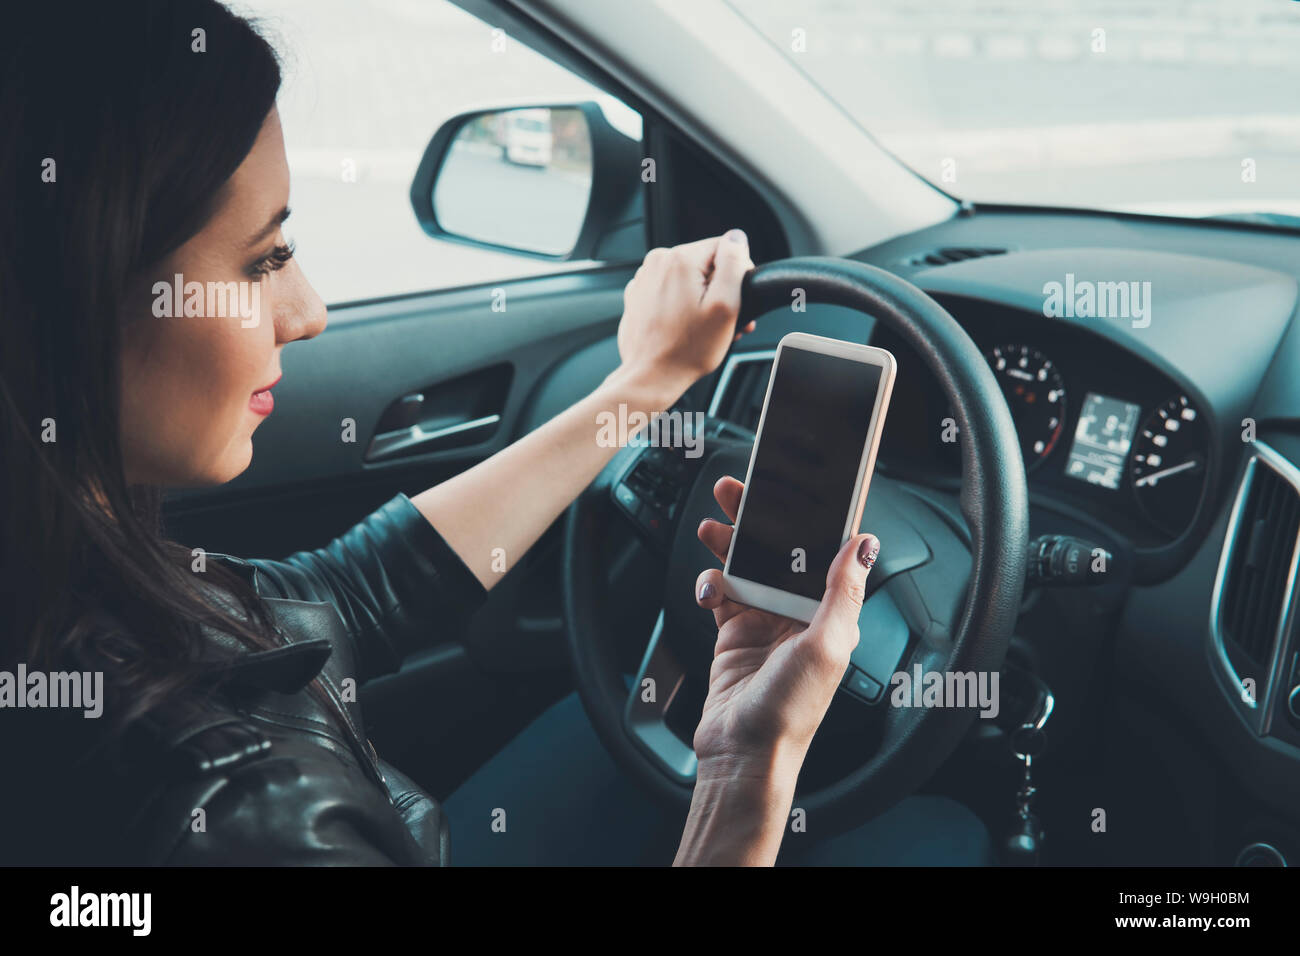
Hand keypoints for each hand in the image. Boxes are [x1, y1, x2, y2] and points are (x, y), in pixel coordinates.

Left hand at [613, 231, 755, 403]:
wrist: (650, 376)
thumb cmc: (687, 349)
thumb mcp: (725, 306)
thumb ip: (734, 264)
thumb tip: (737, 238)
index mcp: (680, 258)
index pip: (725, 247)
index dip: (737, 274)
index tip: (735, 301)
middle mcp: (658, 262)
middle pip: (706, 263)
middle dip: (719, 289)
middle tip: (724, 320)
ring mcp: (645, 278)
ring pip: (688, 277)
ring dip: (702, 298)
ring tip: (705, 327)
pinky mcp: (639, 294)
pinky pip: (670, 290)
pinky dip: (682, 304)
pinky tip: (686, 326)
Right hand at [692, 476, 880, 778]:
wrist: (743, 753)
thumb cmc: (790, 713)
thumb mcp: (825, 647)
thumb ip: (842, 592)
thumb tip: (864, 544)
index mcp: (831, 616)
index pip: (824, 554)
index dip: (810, 519)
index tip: (795, 489)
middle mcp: (800, 616)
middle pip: (780, 553)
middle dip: (758, 520)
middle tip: (737, 492)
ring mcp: (765, 623)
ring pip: (747, 567)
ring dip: (730, 545)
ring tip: (712, 525)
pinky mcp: (735, 633)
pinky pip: (723, 593)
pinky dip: (712, 583)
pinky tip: (708, 587)